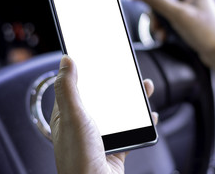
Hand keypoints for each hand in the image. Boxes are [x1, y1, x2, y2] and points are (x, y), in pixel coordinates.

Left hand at [50, 55, 156, 173]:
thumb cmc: (79, 157)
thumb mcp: (73, 116)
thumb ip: (68, 88)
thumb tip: (66, 60)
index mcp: (68, 114)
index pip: (77, 85)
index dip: (87, 70)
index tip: (97, 56)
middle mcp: (84, 123)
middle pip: (102, 96)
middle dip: (116, 82)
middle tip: (126, 69)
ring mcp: (101, 134)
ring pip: (118, 110)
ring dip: (132, 98)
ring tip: (144, 87)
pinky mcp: (116, 144)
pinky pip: (130, 127)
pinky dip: (141, 119)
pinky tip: (149, 114)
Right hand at [133, 0, 214, 68]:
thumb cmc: (207, 34)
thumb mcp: (178, 15)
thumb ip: (157, 1)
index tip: (140, 3)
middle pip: (164, 0)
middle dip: (156, 15)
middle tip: (155, 27)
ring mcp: (193, 12)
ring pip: (167, 13)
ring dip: (160, 24)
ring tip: (161, 36)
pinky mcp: (192, 25)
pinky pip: (173, 23)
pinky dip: (167, 30)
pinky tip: (166, 38)